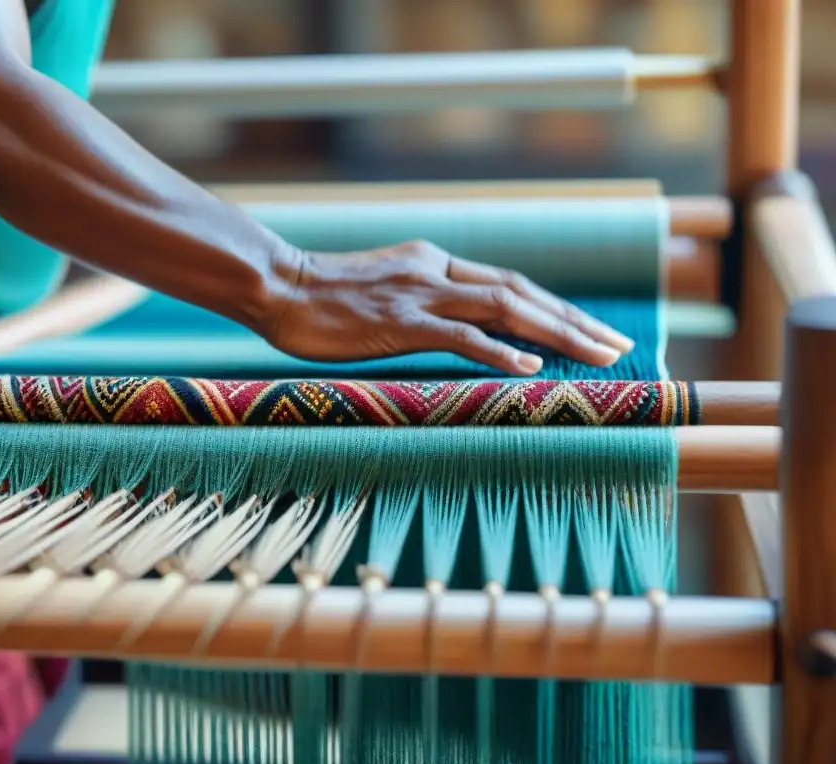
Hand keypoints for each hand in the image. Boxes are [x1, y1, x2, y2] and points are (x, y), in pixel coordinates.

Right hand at [264, 241, 634, 376]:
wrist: (278, 288)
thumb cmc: (322, 299)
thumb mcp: (382, 291)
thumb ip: (420, 302)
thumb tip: (454, 329)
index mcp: (434, 262)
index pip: (510, 283)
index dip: (556, 307)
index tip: (591, 330)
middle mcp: (436, 271)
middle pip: (523, 292)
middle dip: (576, 320)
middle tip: (618, 345)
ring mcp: (420, 294)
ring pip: (505, 309)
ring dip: (557, 333)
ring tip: (599, 356)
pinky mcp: (400, 321)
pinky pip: (460, 336)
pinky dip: (500, 351)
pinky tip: (532, 368)